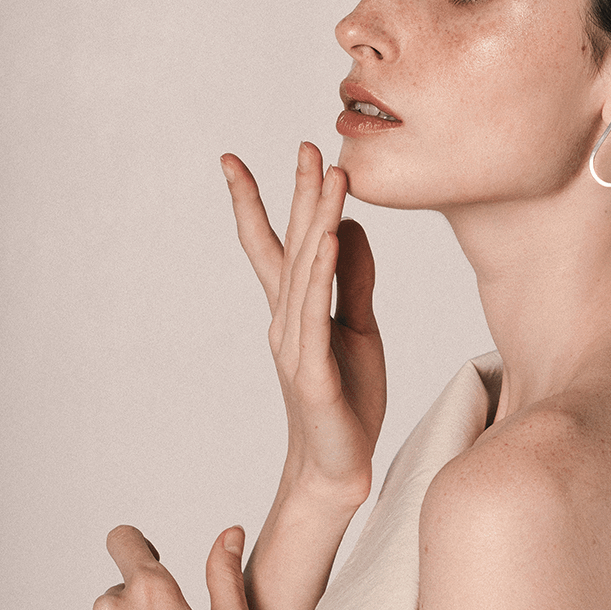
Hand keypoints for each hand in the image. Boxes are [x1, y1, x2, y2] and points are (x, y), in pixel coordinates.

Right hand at [221, 142, 385, 509]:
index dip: (264, 201)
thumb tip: (348, 228)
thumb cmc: (348, 398)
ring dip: (315, 219)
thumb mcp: (359, 329)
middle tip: (306, 144)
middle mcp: (287, 320)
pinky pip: (317, 311)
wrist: (339, 465)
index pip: (277, 246)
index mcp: (296, 310)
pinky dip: (321, 271)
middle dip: (296, 193)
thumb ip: (354, 280)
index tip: (251, 158)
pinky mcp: (313, 370)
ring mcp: (296, 344)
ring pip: (304, 269)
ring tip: (327, 173)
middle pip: (289, 245)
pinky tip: (328, 236)